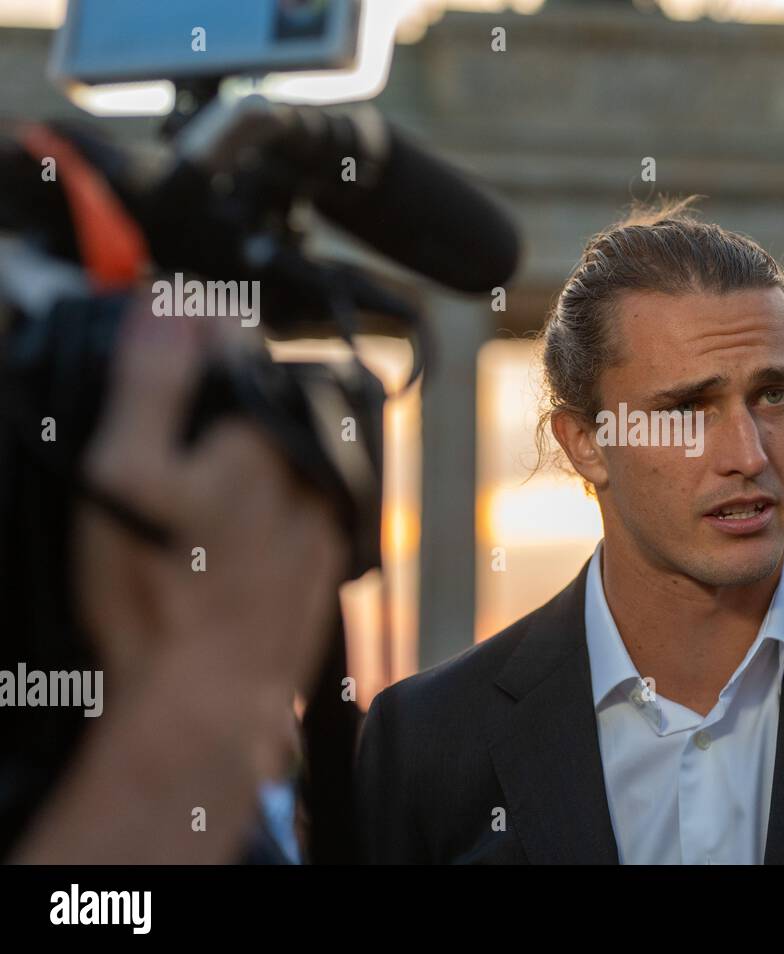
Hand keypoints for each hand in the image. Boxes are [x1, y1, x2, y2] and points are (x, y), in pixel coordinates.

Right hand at [74, 303, 347, 701]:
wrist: (208, 697)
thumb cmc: (159, 594)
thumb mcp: (125, 473)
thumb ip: (151, 379)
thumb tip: (172, 304)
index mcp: (270, 431)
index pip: (231, 341)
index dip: (180, 345)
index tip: (153, 375)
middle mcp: (314, 462)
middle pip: (260, 394)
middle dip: (212, 407)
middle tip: (163, 461)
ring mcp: (327, 507)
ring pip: (280, 446)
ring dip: (239, 453)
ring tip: (189, 513)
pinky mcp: (328, 550)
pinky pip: (294, 499)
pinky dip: (259, 504)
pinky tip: (219, 544)